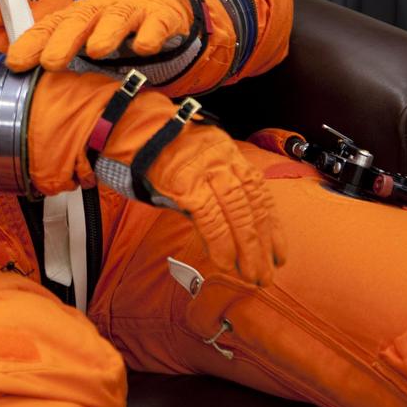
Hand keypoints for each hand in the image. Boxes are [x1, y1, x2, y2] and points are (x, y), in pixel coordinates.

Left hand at [7, 0, 193, 70]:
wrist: (162, 7)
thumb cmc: (115, 27)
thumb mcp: (86, 39)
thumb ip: (62, 58)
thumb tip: (23, 85)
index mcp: (78, 16)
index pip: (50, 25)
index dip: (32, 42)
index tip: (15, 63)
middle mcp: (101, 10)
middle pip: (80, 19)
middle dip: (64, 39)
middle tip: (51, 61)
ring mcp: (131, 11)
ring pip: (117, 17)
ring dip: (106, 32)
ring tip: (96, 50)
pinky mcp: (160, 17)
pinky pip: (155, 24)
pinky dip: (150, 34)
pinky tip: (144, 48)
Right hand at [105, 115, 285, 285]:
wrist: (127, 130)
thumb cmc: (157, 151)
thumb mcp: (194, 165)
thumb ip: (212, 193)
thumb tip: (229, 231)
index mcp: (228, 153)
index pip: (259, 193)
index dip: (272, 227)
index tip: (279, 253)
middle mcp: (222, 159)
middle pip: (251, 206)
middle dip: (261, 245)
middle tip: (266, 274)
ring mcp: (205, 170)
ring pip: (237, 213)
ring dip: (247, 249)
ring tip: (251, 275)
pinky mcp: (186, 183)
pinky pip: (210, 218)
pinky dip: (221, 243)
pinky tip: (225, 263)